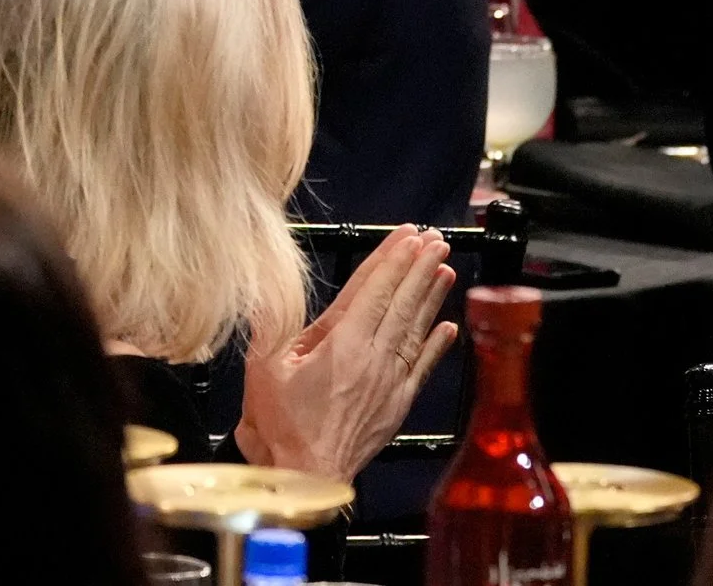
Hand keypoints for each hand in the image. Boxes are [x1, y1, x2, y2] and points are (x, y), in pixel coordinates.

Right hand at [237, 226, 457, 481]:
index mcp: (341, 343)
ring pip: (416, 329)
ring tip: (445, 268)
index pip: (372, 290)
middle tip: (434, 239)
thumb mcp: (264, 367)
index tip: (407, 236)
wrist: (307, 475)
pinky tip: (448, 326)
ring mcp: (389, 382)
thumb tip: (273, 283)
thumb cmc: (281, 425)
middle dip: (418, 268)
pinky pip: (423, 368)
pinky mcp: (397, 405)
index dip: (391, 260)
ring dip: (431, 297)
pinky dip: (437, 346)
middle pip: (400, 303)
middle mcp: (372, 357)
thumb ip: (274, 322)